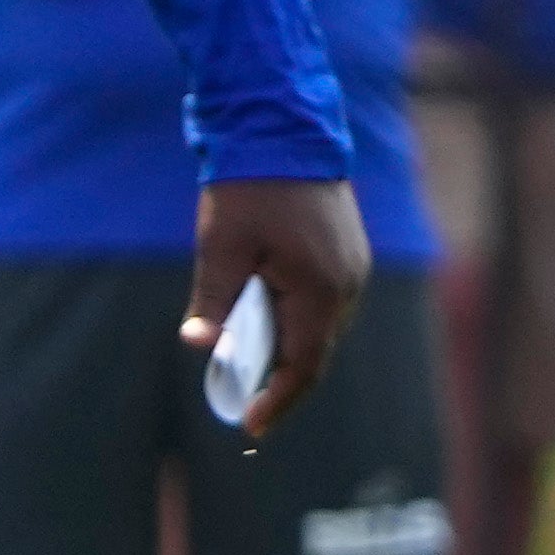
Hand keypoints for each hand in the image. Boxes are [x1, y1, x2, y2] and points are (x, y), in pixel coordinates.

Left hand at [185, 175, 369, 443]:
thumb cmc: (249, 187)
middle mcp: (346, 285)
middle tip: (241, 397)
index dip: (277, 401)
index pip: (304, 365)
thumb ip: (214, 300)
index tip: (249, 425)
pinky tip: (269, 316)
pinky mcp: (349, 255)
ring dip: (290, 347)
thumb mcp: (220, 245)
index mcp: (318, 289)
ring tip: (250, 357)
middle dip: (280, 378)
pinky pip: (326, 304)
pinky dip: (299, 320)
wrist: (284, 129)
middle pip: (316, 351)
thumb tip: (201, 345)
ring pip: (322, 329)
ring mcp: (354, 269)